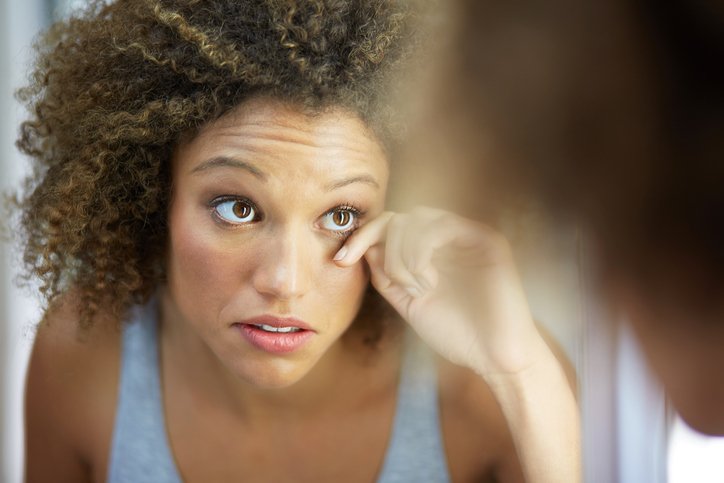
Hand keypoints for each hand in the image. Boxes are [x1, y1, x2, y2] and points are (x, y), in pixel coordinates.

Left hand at [334, 207, 549, 376]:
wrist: (494, 359)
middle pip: (399, 217)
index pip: (389, 226)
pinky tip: (426, 279)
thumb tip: (364, 248)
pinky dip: (423, 249)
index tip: (340, 260)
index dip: (361, 237)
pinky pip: (446, 225)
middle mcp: (447, 239)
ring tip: (415, 286)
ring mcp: (467, 237)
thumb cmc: (457, 334)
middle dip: (380, 243)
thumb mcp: (409, 304)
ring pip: (418, 217)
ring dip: (404, 252)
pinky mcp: (488, 241)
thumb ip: (387, 276)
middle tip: (394, 281)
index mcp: (428, 251)